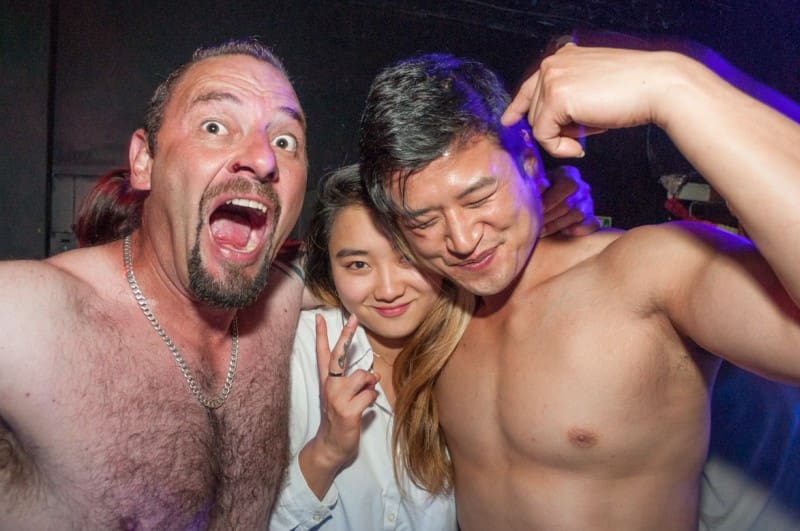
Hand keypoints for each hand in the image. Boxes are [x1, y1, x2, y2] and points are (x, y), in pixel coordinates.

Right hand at [308, 314, 378, 474]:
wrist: (330, 446)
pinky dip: (372, 399)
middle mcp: (329, 386)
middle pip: (338, 355)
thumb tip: (374, 373)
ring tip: (364, 395)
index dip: (321, 335)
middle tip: (353, 318)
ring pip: (363, 376)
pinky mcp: (348, 411)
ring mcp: (337, 398)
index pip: (322, 354)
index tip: (320, 317)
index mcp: (326, 382)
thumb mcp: (341, 398)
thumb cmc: (338, 420)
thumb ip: (355, 383)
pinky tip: (365, 407)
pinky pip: (370, 394)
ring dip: (369, 384)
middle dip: (346, 335)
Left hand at [502, 43, 669, 157]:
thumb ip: (566, 101)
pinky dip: (559, 148)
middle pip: (534, 111)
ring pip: (537, 124)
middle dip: (555, 129)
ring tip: (588, 134)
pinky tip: (579, 147)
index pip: (530, 85)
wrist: (657, 86)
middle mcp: (552, 64)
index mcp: (562, 57)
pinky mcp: (556, 97)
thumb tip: (545, 126)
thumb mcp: (590, 91)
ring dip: (560, 139)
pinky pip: (543, 135)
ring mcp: (552, 78)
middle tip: (583, 135)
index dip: (517, 106)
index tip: (509, 120)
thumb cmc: (632, 91)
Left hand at [540, 165, 600, 236]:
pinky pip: (592, 224)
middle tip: (535, 223)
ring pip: (578, 214)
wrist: (543, 209)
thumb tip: (541, 185)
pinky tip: (564, 232)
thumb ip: (536, 184)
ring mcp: (588, 203)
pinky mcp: (591, 219)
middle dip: (550, 215)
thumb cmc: (537, 194)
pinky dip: (579, 229)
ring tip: (541, 231)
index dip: (551, 198)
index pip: (566, 184)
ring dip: (557, 224)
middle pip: (570, 202)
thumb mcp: (534, 186)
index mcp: (567, 174)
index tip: (538, 208)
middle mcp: (581, 187)